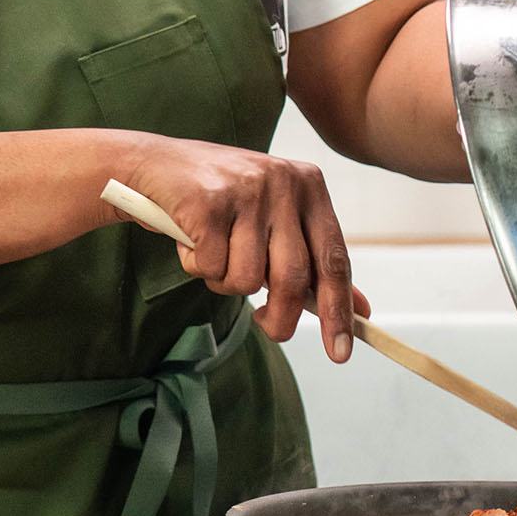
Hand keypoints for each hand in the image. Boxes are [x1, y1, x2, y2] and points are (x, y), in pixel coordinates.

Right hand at [114, 140, 357, 363]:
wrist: (158, 164)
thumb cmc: (224, 197)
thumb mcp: (277, 218)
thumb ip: (314, 259)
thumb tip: (358, 309)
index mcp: (310, 185)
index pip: (333, 258)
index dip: (338, 310)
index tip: (341, 351)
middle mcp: (284, 183)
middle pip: (294, 278)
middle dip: (281, 317)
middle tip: (268, 327)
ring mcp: (246, 191)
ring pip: (247, 279)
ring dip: (226, 282)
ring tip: (214, 254)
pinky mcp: (208, 203)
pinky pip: (211, 268)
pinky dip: (198, 267)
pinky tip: (191, 239)